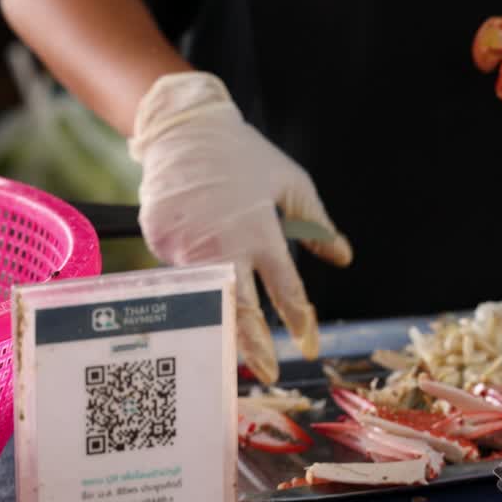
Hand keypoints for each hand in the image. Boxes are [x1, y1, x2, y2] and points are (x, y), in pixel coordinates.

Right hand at [130, 72, 351, 384]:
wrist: (183, 128)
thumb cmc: (244, 156)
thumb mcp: (291, 183)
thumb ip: (317, 224)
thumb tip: (343, 257)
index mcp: (259, 231)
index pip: (284, 288)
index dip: (298, 320)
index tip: (309, 344)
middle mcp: (222, 244)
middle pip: (240, 309)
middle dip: (255, 346)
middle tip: (268, 372)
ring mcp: (184, 245)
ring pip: (205, 297)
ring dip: (221, 325)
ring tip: (235, 350)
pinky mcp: (158, 241)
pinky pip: (179, 273)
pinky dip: (192, 283)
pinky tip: (199, 286)